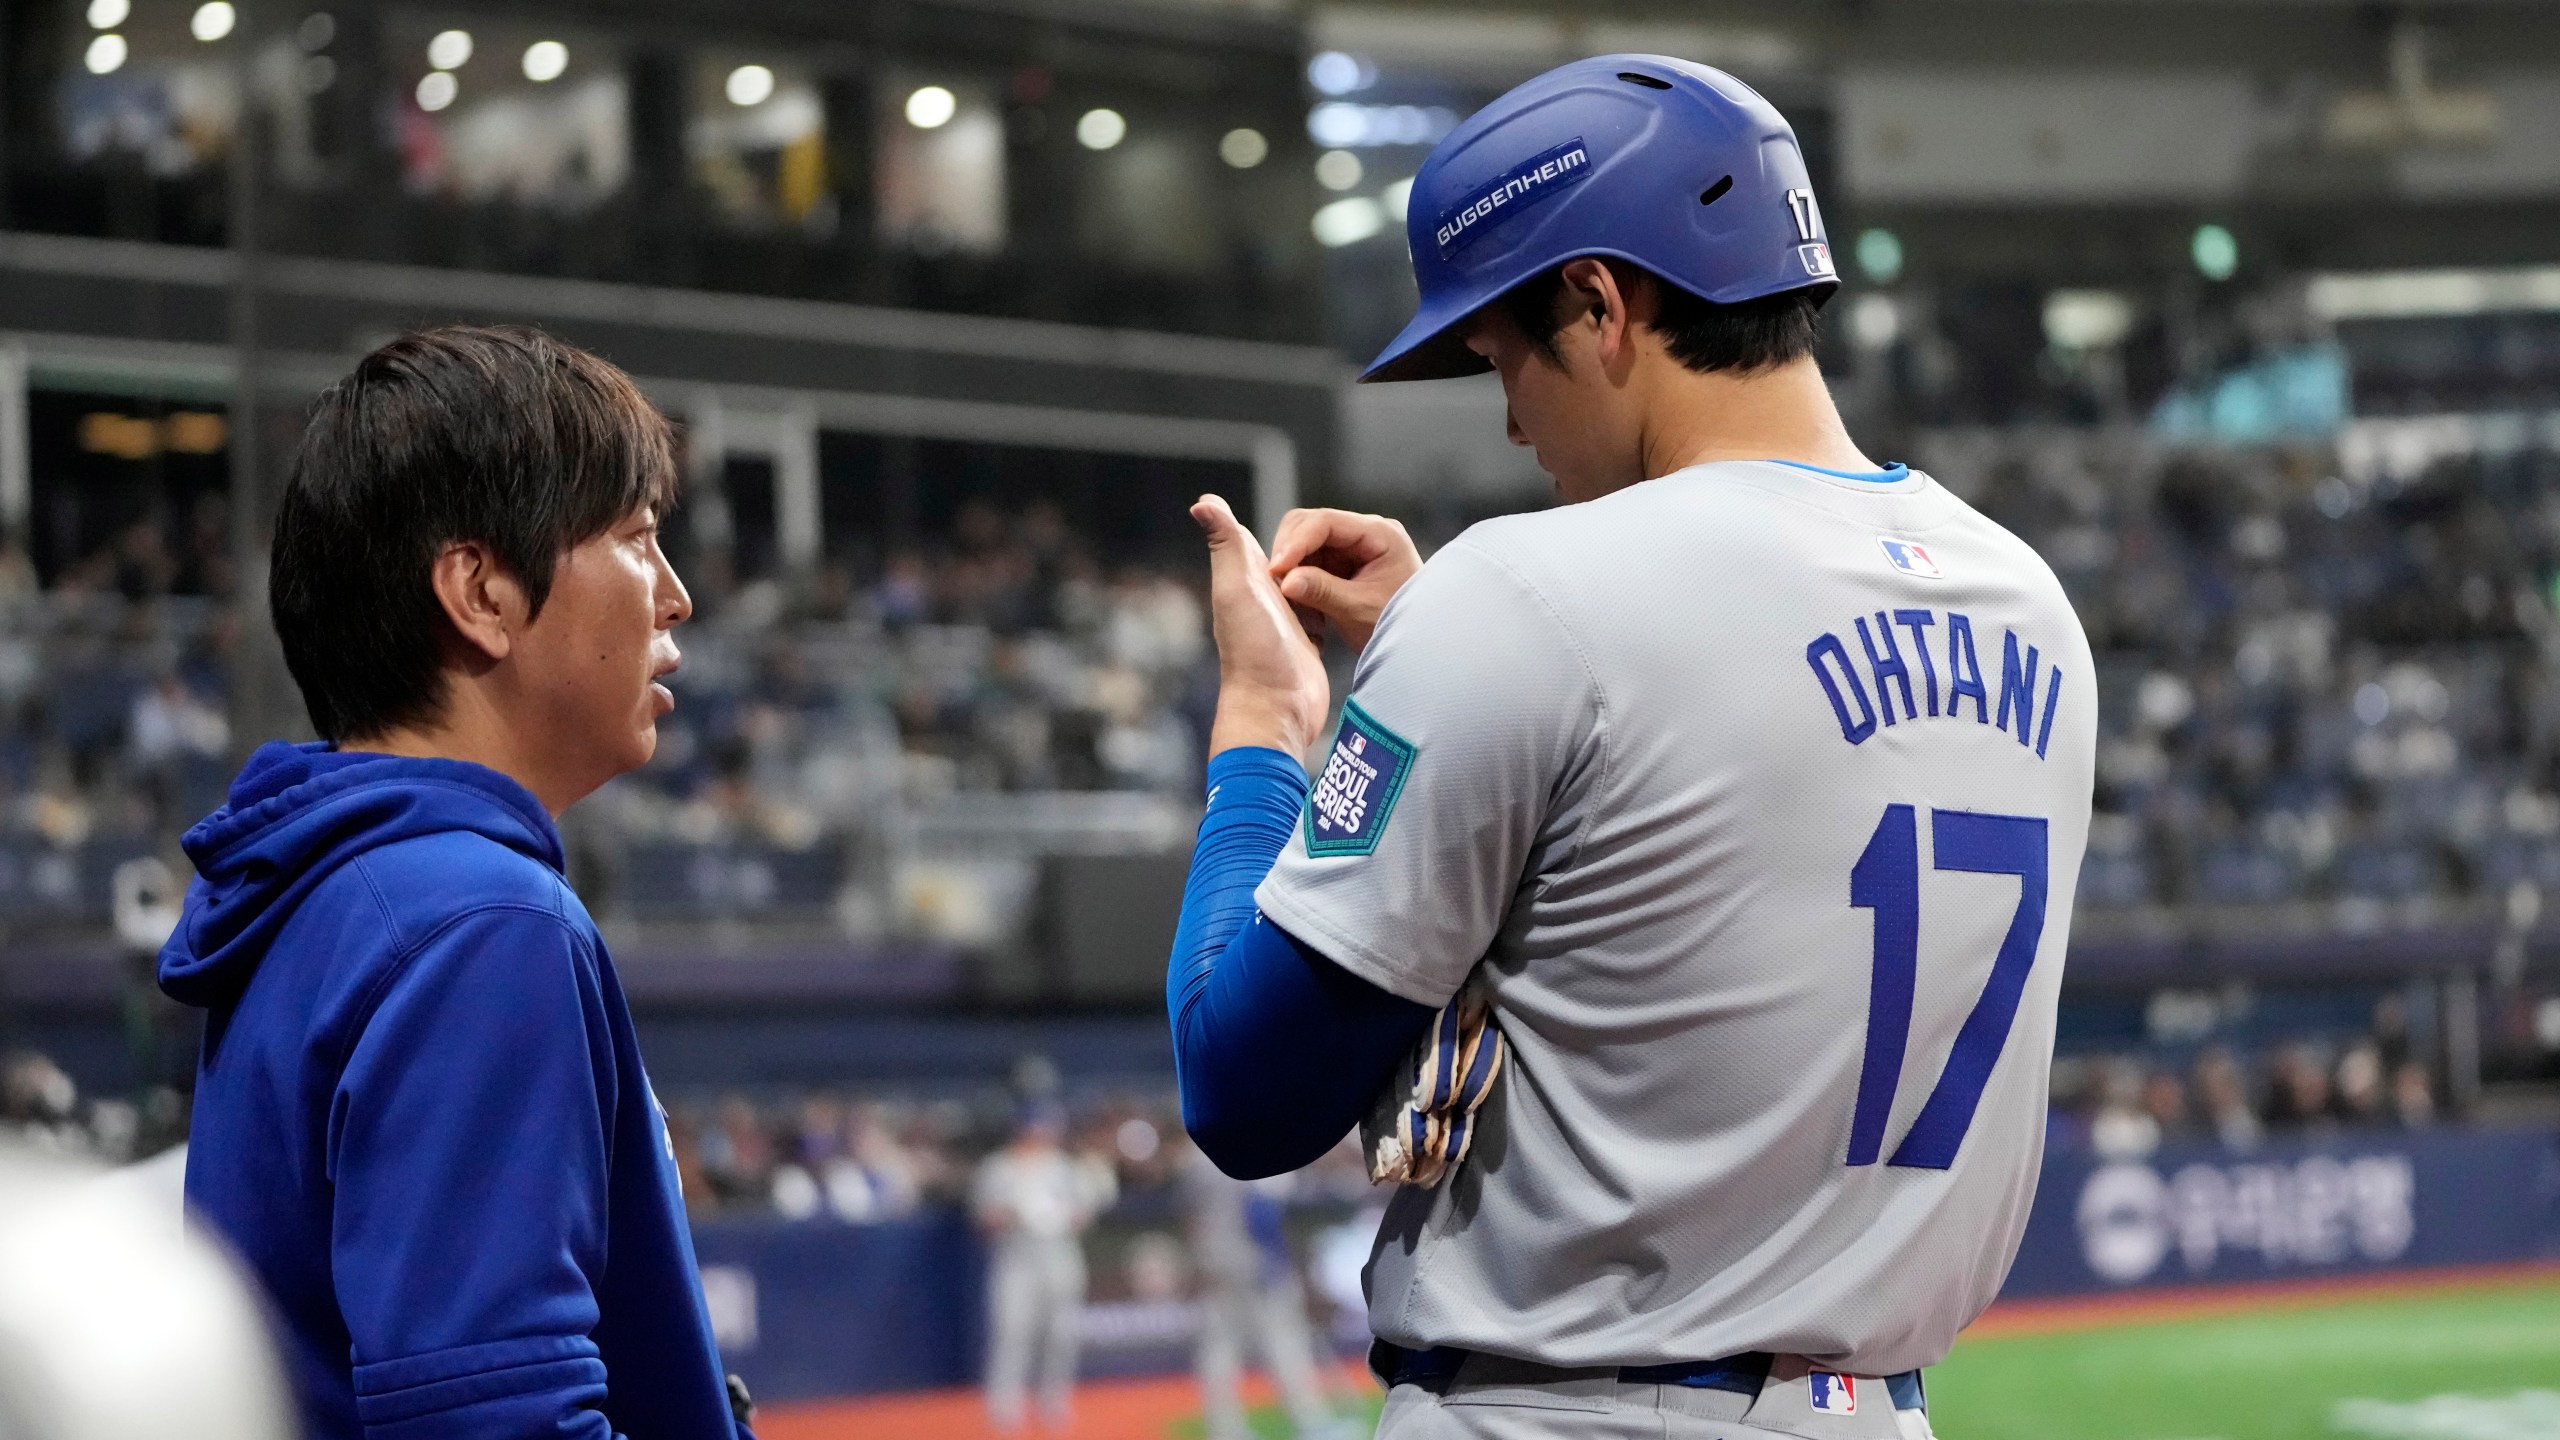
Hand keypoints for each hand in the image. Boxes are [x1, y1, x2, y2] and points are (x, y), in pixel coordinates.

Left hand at [1192, 494, 1329, 757]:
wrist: (1276, 709)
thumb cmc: (1255, 650)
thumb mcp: (1237, 589)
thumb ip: (1227, 545)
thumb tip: (1202, 501)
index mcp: (1245, 584)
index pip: (1257, 544)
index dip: (1281, 529)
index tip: (1304, 515)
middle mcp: (1263, 602)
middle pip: (1285, 564)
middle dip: (1306, 549)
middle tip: (1338, 531)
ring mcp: (1286, 625)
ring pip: (1303, 587)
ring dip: (1319, 573)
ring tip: (1346, 557)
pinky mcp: (1306, 644)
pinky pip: (1319, 614)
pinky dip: (1329, 601)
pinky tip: (1343, 597)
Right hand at [1266, 507, 1421, 651]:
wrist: (1419, 644)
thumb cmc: (1401, 626)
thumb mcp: (1360, 610)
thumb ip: (1323, 591)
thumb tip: (1285, 581)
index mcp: (1380, 534)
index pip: (1326, 522)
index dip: (1295, 542)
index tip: (1276, 570)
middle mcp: (1365, 532)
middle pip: (1310, 524)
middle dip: (1289, 551)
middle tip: (1275, 582)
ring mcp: (1352, 546)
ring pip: (1305, 542)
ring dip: (1291, 566)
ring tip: (1288, 598)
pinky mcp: (1342, 562)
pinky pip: (1309, 560)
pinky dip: (1298, 578)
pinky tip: (1300, 602)